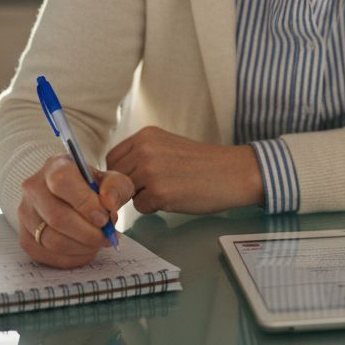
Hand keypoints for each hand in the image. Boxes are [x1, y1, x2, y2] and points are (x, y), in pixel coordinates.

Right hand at [17, 155, 132, 268]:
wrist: (74, 198)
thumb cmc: (93, 189)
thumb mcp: (112, 181)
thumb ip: (116, 187)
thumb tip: (108, 203)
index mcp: (55, 166)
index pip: (62, 182)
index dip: (84, 203)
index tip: (104, 218)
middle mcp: (34, 187)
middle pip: (57, 217)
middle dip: (88, 233)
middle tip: (106, 236)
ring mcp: (25, 213)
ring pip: (52, 240)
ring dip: (81, 247)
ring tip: (97, 242)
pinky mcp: (25, 237)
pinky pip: (46, 255)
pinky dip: (71, 258)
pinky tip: (84, 250)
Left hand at [105, 127, 263, 214]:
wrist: (233, 172)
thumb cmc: (202, 163)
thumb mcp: (167, 147)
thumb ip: (141, 156)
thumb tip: (113, 179)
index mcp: (146, 136)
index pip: (112, 159)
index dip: (120, 173)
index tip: (136, 180)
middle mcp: (145, 150)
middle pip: (114, 178)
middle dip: (129, 187)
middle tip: (155, 188)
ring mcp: (151, 171)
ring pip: (125, 194)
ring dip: (142, 197)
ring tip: (168, 190)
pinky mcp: (159, 193)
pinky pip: (140, 208)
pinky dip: (154, 208)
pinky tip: (174, 198)